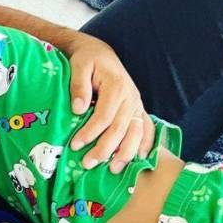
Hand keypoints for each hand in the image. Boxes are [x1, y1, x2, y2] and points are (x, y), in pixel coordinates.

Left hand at [65, 36, 154, 171]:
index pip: (104, 117)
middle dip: (104, 149)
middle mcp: (131, 97)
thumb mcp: (79, 66)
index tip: (75, 145)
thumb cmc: (87, 60)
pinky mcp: (138, 108)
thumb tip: (78, 109)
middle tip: (88, 164)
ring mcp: (137, 104)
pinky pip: (147, 128)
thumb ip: (79, 86)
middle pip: (120, 129)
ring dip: (126, 153)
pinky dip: (145, 144)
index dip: (90, 133)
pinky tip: (139, 159)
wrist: (100, 53)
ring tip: (112, 169)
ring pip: (136, 133)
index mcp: (116, 87)